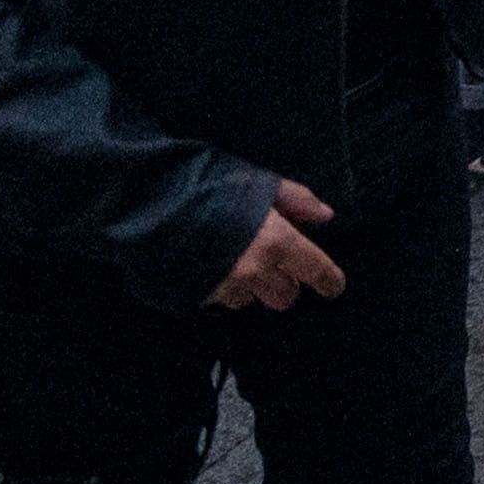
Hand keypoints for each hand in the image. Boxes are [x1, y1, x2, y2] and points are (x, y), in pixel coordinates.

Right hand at [208, 182, 345, 308]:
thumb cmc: (210, 186)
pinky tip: (211, 263)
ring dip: (250, 286)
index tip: (333, 286)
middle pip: (284, 296)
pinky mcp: (198, 298)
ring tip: (234, 257)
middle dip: (284, 283)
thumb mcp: (259, 183)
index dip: (329, 280)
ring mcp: (223, 288)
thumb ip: (297, 200)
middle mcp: (254, 271)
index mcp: (275, 241)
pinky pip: (221, 299)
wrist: (150, 205)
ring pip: (251, 299)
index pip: (314, 270)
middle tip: (275, 264)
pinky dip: (222, 286)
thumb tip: (325, 216)